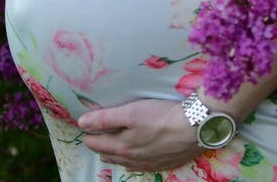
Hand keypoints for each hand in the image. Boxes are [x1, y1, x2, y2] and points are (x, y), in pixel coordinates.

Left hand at [78, 98, 203, 170]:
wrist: (194, 128)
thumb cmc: (161, 116)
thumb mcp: (131, 112)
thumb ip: (106, 118)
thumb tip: (81, 122)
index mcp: (121, 147)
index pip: (96, 143)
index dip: (89, 134)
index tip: (85, 127)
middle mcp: (131, 159)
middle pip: (108, 155)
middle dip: (100, 145)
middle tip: (97, 135)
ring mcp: (147, 164)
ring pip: (123, 162)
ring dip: (115, 153)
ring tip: (111, 146)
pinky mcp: (162, 164)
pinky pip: (140, 165)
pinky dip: (132, 160)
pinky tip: (135, 156)